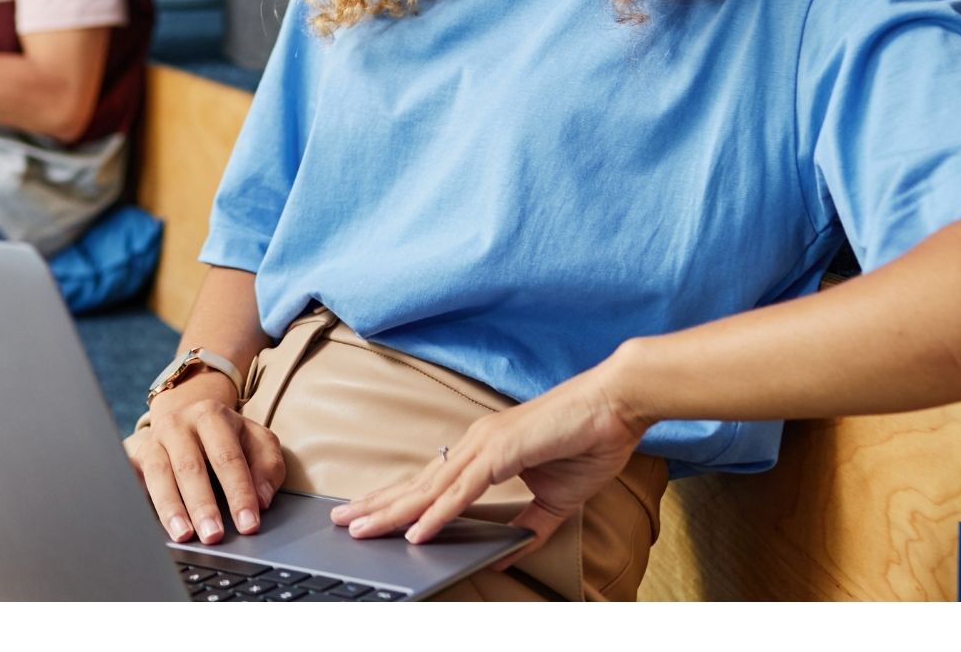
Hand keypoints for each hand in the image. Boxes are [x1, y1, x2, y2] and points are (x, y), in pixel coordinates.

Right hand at [124, 370, 285, 545]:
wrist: (189, 420)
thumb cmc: (229, 439)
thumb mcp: (258, 443)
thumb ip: (268, 467)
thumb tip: (262, 499)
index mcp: (211, 415)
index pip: (227, 458)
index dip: (239, 493)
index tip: (248, 525)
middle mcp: (177, 424)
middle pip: (190, 467)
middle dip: (202, 504)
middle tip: (214, 535)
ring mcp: (152, 441)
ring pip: (159, 475)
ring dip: (171, 509)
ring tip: (184, 535)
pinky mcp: (135, 458)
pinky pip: (132, 480)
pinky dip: (138, 500)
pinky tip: (146, 523)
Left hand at [329, 358, 645, 564]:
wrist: (617, 406)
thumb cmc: (588, 442)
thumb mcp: (554, 501)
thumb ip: (527, 527)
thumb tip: (504, 554)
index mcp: (484, 452)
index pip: (432, 483)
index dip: (398, 501)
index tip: (369, 516)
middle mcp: (476, 445)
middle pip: (417, 484)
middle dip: (378, 506)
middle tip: (343, 523)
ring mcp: (486, 445)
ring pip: (430, 487)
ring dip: (393, 511)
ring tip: (361, 529)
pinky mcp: (503, 451)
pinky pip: (462, 489)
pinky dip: (437, 513)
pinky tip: (416, 531)